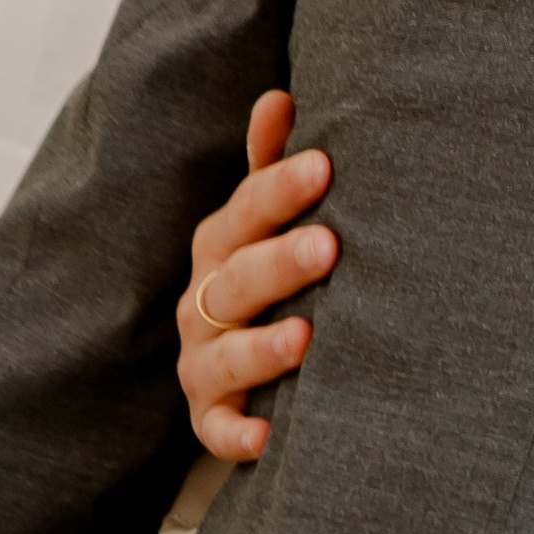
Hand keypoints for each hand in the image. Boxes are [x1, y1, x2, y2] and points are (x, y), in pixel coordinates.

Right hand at [175, 91, 339, 462]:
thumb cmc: (270, 271)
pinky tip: (268, 438)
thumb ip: (274, 163)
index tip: (326, 166)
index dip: (282, 189)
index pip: (247, 210)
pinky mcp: (209, 417)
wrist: (243, 364)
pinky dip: (238, 436)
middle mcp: (205, 300)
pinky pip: (217, 431)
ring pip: (225, 355)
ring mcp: (203, 360)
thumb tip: (280, 95)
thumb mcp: (268, 219)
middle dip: (281, 263)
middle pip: (238, 279)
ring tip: (307, 339)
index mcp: (223, 243)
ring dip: (263, 349)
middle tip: (330, 246)